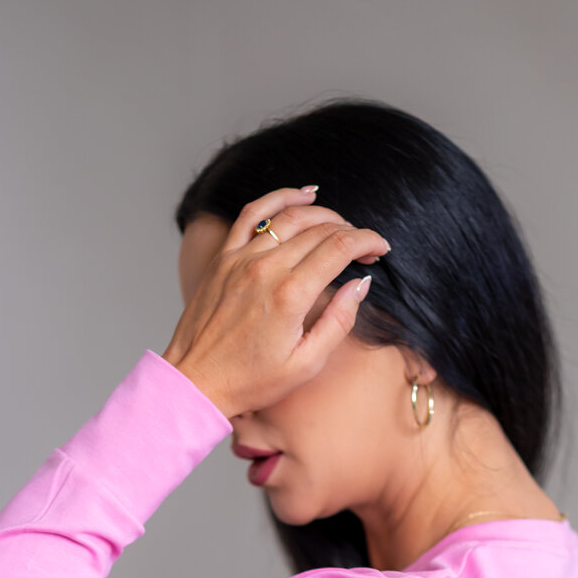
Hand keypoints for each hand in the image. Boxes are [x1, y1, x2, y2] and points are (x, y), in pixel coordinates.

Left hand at [161, 186, 390, 417]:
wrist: (197, 381)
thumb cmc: (251, 380)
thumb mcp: (306, 364)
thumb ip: (338, 321)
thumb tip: (359, 284)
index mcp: (291, 296)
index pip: (340, 248)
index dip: (367, 242)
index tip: (380, 248)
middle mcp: (266, 269)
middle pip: (320, 230)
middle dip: (351, 232)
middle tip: (364, 247)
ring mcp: (241, 259)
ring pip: (291, 217)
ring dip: (323, 215)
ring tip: (340, 225)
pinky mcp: (224, 258)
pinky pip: (253, 213)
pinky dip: (279, 198)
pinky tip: (301, 196)